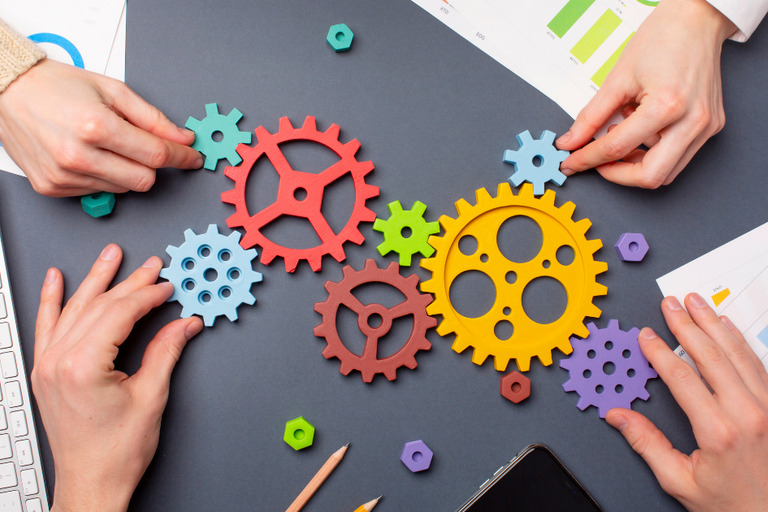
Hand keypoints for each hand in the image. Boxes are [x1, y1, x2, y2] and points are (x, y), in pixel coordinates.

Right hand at [0, 59, 201, 196]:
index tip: (193, 158)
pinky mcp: (52, 188)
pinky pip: (97, 191)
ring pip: (123, 189)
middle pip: (143, 180)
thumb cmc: (57, 87)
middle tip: (145, 146)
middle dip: (152, 164)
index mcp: (96, 126)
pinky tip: (89, 155)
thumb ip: (153, 119)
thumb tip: (183, 139)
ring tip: (107, 145)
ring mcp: (63, 176)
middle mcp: (78, 156)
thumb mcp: (113, 90)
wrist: (8, 92)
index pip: (156, 155)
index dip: (182, 158)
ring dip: (126, 170)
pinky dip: (103, 176)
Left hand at [31, 245, 202, 511]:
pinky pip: (46, 326)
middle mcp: (59, 361)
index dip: (148, 295)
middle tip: (150, 266)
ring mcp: (47, 365)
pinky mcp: (45, 371)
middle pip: (98, 306)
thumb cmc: (115, 452)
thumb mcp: (151, 397)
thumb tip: (184, 324)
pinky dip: (51, 300)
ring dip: (94, 280)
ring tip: (110, 256)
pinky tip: (55, 280)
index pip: (120, 313)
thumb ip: (166, 352)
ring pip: (73, 309)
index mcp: (83, 366)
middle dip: (128, 282)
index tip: (167, 286)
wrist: (91, 483)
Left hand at [556, 0, 735, 187]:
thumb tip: (571, 142)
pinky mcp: (710, 127)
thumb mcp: (618, 79)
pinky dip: (653, 152)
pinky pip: (678, 156)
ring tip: (622, 134)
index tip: (572, 163)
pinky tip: (641, 129)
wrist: (695, 21)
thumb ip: (591, 117)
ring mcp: (706, 126)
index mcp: (667, 105)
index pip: (618, 148)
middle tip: (597, 162)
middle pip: (651, 176)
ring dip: (637, 164)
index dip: (589, 159)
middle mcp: (693, 121)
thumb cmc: (662, 39)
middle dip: (618, 174)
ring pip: (666, 172)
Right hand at [606, 293, 767, 511]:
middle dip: (687, 325)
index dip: (660, 352)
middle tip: (671, 303)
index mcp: (719, 431)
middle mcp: (748, 414)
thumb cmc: (733, 504)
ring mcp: (767, 407)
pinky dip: (739, 340)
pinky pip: (757, 364)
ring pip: (738, 353)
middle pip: (711, 356)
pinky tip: (727, 326)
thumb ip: (647, 445)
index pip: (682, 378)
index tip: (647, 336)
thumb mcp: (680, 481)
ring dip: (715, 323)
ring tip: (697, 302)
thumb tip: (619, 417)